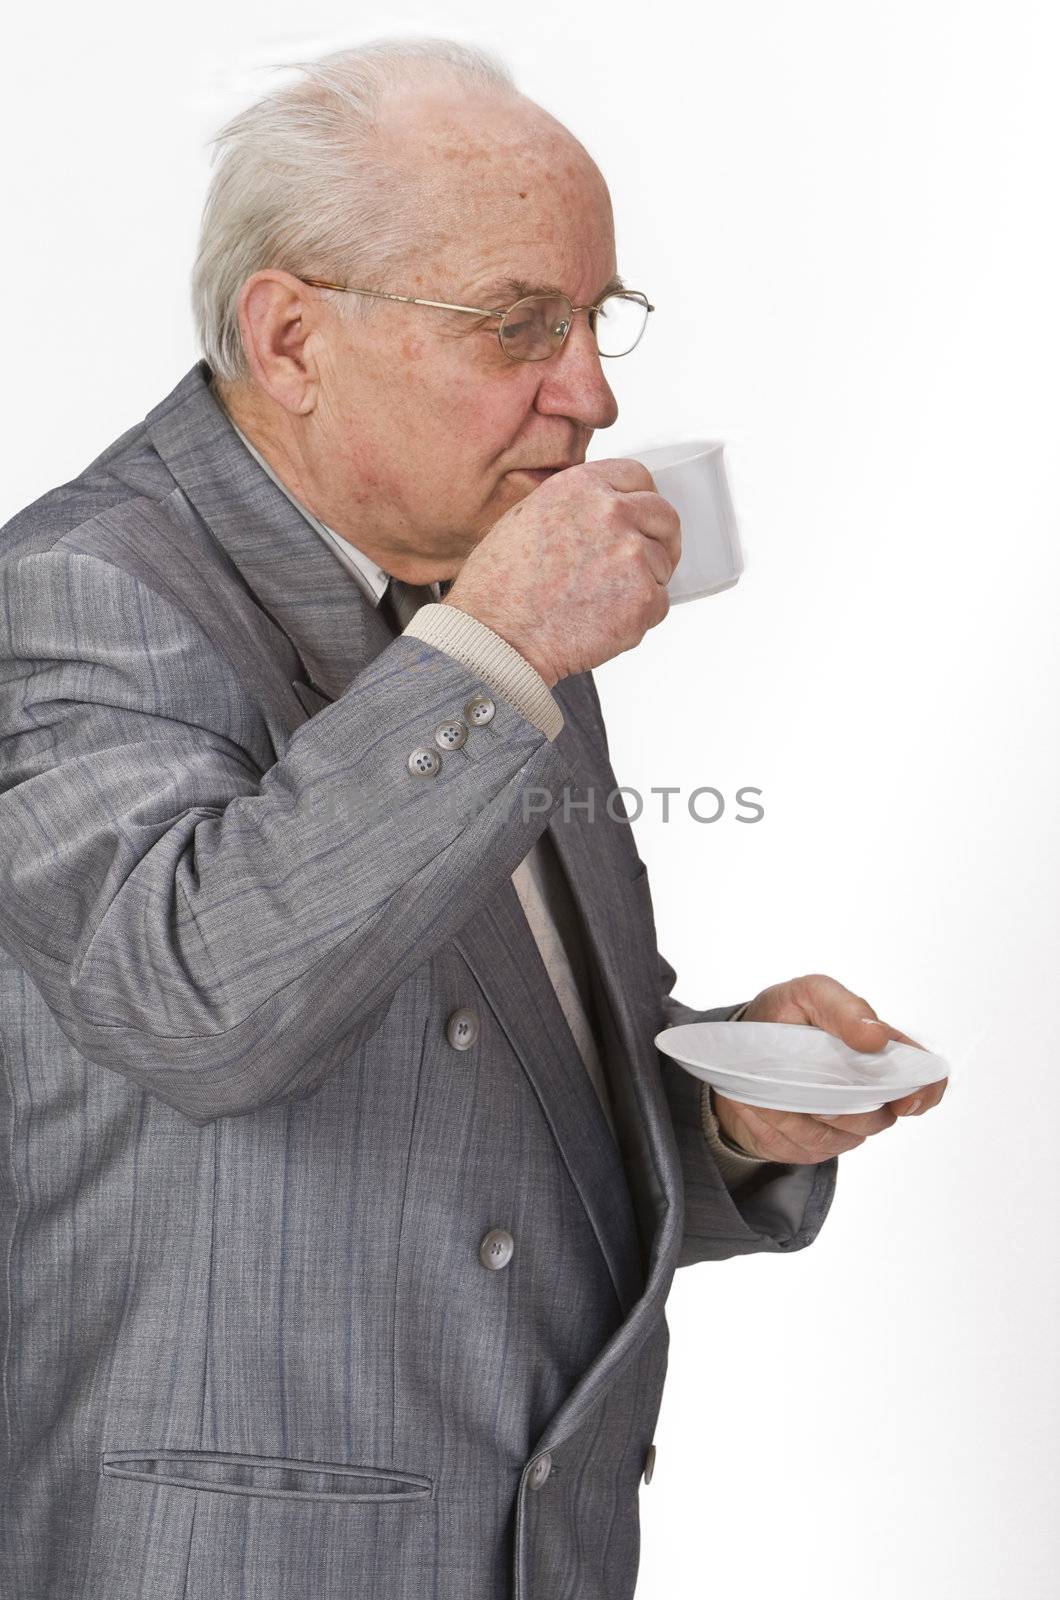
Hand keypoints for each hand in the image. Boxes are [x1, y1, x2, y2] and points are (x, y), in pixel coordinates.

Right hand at [440, 458, 680, 685]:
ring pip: (663, 563)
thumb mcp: (527, 517)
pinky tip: (602, 621)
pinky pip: (660, 603)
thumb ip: (576, 506)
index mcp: (582, 487)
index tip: (638, 519)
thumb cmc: (500, 587)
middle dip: (657, 539)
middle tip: (636, 564)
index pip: (638, 478)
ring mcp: (633, 555)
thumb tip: (605, 513)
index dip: (640, 501)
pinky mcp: (644, 598)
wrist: (498, 637)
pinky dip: (639, 616)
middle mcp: (612, 513)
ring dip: (642, 582)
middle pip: (664, 516)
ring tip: (599, 601)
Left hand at [713, 973, 947, 1163]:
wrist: (735, 1054)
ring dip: (808, 1112)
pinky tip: (767, 1102)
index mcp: (880, 1052)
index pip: (924, 1078)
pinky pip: (808, 1145)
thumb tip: (878, 1036)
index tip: (903, 1099)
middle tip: (812, 1085)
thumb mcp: (805, 995)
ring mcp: (844, 1122)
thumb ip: (842, 1006)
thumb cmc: (781, 1017)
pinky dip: (783, 1122)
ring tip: (781, 1085)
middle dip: (847, 1104)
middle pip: (880, 1115)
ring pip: (843, 1135)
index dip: (924, 1091)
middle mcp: (870, 1091)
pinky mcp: (815, 1144)